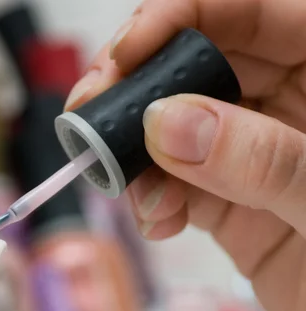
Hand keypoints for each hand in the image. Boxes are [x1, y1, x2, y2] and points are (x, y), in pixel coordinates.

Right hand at [65, 0, 305, 310]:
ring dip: (136, 152)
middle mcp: (290, 105)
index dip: (181, 17)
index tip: (128, 51)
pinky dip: (151, 198)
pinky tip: (158, 220)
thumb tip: (168, 122)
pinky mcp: (231, 202)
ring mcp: (254, 154)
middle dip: (137, 86)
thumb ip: (263, 159)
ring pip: (173, 127)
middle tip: (92, 112)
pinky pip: (174, 184)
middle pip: (196, 64)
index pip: (250, 12)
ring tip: (130, 187)